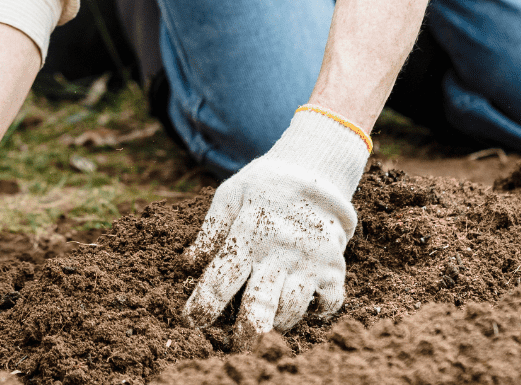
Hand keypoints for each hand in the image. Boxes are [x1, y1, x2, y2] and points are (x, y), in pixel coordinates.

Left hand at [181, 106, 370, 345]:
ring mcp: (309, 263)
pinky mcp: (333, 269)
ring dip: (275, 324)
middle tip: (235, 349)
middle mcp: (279, 253)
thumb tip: (187, 263)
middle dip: (244, 334)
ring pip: (291, 310)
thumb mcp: (230, 195)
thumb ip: (210, 230)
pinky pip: (327, 304)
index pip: (220, 278)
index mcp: (248, 235)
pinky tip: (302, 308)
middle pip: (259, 305)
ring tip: (265, 326)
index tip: (191, 321)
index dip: (203, 305)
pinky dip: (314, 313)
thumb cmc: (265, 187)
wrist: (317, 171)